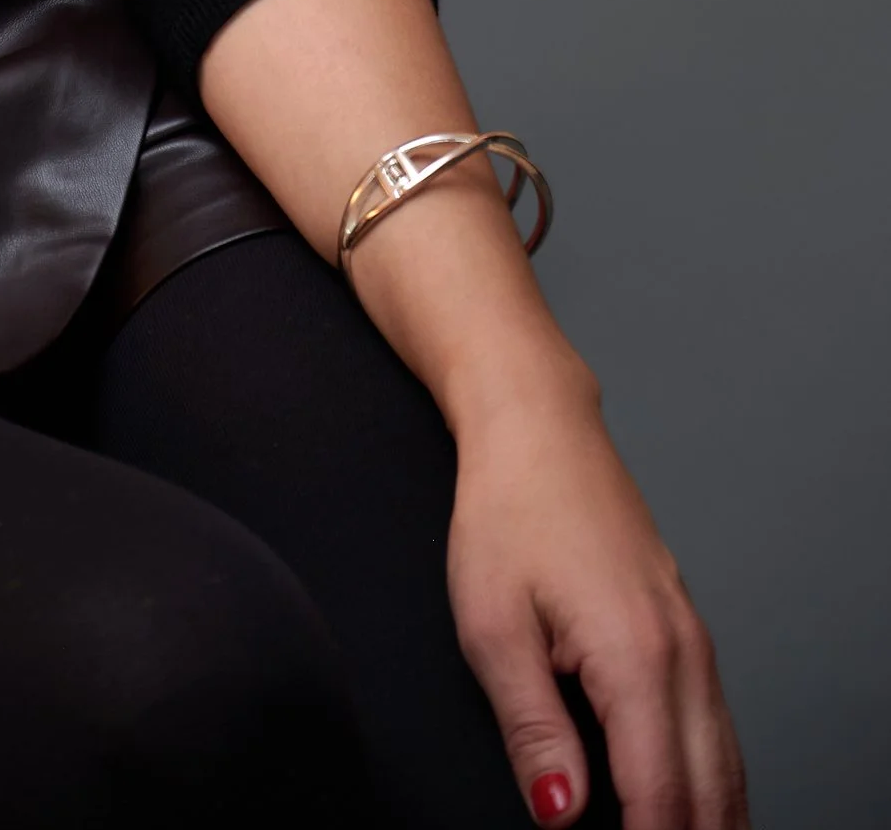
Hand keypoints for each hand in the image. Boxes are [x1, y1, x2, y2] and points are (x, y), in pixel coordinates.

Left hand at [447, 369, 745, 828]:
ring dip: (709, 818)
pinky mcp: (688, 633)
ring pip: (727, 765)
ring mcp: (695, 642)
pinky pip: (718, 729)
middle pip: (711, 793)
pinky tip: (691, 806)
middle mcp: (683, 655)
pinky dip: (712, 780)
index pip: (660, 799)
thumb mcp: (491, 625)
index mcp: (636, 659)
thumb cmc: (508, 512)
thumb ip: (531, 729)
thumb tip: (560, 813)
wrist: (538, 427)